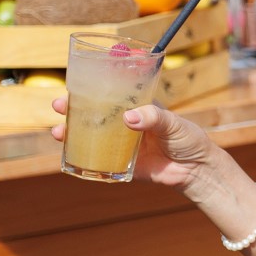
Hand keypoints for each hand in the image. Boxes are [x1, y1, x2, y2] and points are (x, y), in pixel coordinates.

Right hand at [49, 97, 221, 191]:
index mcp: (136, 107)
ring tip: (58, 133)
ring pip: (91, 138)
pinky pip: (99, 163)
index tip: (73, 85)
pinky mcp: (122, 165)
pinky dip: (84, 161)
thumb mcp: (173, 123)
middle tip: (59, 106)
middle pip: (92, 114)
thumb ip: (153, 117)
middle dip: (71, 110)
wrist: (197, 170)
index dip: (89, 89)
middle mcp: (124, 124)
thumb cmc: (188, 139)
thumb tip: (128, 118)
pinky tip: (71, 158)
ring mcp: (121, 145)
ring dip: (71, 135)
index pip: (109, 94)